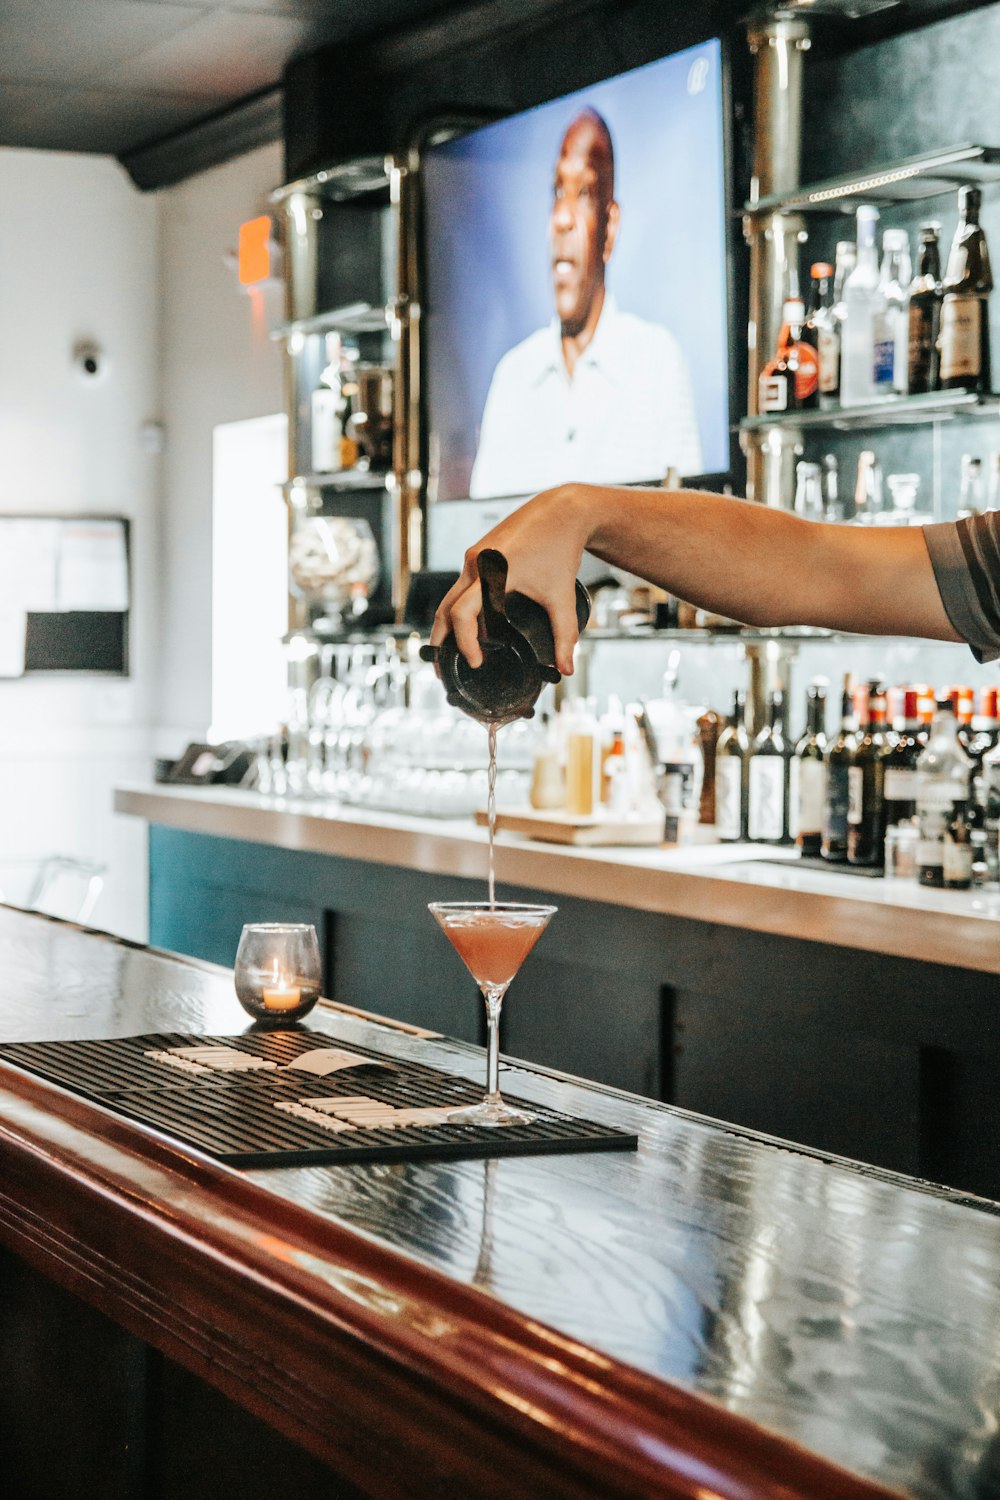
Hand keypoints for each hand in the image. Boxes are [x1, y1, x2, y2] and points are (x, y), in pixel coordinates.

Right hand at [429, 485, 592, 674]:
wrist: (563, 510)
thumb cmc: (561, 547)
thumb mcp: (562, 596)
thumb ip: (564, 636)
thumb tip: (567, 670)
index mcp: (493, 572)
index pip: (463, 613)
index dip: (464, 642)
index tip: (475, 662)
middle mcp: (476, 563)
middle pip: (445, 609)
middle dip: (441, 641)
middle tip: (443, 670)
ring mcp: (474, 556)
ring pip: (452, 597)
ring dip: (451, 625)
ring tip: (456, 652)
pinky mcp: (478, 553)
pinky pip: (463, 586)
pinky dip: (463, 608)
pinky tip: (476, 627)